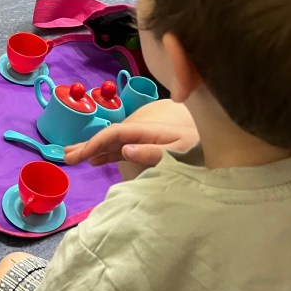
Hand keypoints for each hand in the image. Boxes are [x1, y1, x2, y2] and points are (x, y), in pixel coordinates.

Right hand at [64, 99, 199, 168]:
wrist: (225, 147)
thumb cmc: (205, 150)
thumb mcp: (182, 153)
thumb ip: (154, 152)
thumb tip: (124, 148)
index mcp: (150, 130)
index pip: (116, 134)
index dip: (96, 143)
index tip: (80, 156)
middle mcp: (144, 132)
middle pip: (111, 135)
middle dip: (88, 144)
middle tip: (66, 156)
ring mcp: (146, 139)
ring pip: (114, 142)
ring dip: (94, 149)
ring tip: (73, 157)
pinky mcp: (150, 147)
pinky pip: (123, 149)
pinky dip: (108, 153)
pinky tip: (96, 160)